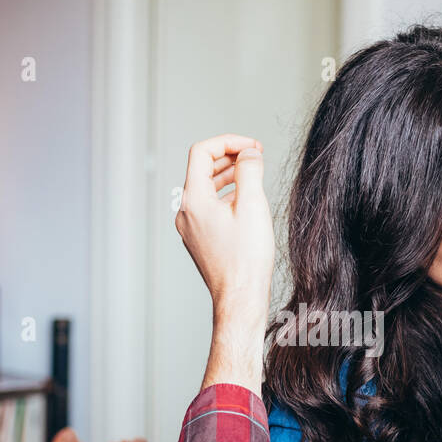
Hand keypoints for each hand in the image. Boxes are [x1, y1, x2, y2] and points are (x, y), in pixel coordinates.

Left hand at [174, 134, 273, 328]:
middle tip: (255, 156)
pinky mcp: (198, 239)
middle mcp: (185, 212)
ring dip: (228, 175)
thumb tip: (249, 153)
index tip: (252, 148)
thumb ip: (249, 171)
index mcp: (194, 200)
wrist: (240, 298)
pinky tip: (244, 200)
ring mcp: (190, 227)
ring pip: (205, 188)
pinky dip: (224, 195)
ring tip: (252, 173)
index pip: (202, 153)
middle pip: (202, 168)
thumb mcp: (253, 206)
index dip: (229, 142)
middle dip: (229, 157)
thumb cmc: (246, 260)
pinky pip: (207, 207)